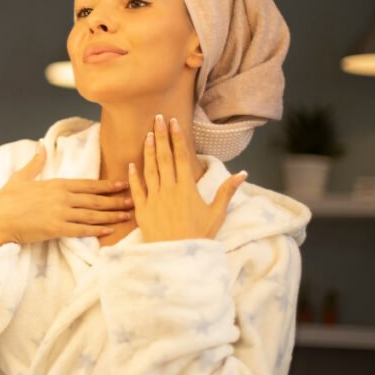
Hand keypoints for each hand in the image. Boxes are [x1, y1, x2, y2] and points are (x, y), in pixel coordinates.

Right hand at [0, 143, 132, 258]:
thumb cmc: (5, 199)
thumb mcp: (20, 177)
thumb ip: (35, 162)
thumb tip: (41, 145)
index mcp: (56, 184)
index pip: (88, 184)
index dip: (107, 185)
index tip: (123, 184)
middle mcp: (62, 197)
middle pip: (95, 199)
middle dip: (117, 200)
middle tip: (136, 200)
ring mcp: (60, 213)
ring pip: (93, 215)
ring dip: (112, 216)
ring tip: (128, 216)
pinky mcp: (56, 229)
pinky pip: (82, 230)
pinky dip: (97, 231)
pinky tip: (109, 231)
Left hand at [129, 114, 246, 242]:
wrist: (178, 257)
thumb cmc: (199, 236)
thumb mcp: (217, 214)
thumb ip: (227, 191)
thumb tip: (242, 173)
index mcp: (187, 188)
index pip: (181, 157)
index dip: (177, 138)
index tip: (174, 122)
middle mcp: (169, 189)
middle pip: (164, 157)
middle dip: (161, 136)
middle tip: (157, 117)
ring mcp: (154, 198)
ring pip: (149, 169)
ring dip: (149, 150)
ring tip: (148, 134)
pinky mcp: (142, 209)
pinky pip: (137, 189)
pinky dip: (133, 176)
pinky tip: (131, 163)